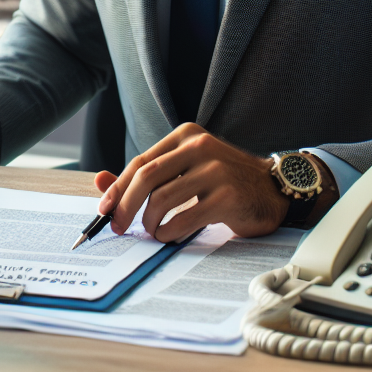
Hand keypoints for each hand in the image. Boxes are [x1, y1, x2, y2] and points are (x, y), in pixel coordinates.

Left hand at [93, 124, 333, 240]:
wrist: (272, 190)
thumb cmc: (223, 181)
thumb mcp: (184, 170)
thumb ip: (146, 176)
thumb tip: (99, 181)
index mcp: (186, 136)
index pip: (141, 161)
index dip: (118, 187)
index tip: (105, 210)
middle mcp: (200, 147)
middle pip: (147, 178)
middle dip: (125, 206)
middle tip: (118, 227)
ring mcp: (215, 170)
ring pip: (162, 200)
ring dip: (150, 223)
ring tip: (154, 231)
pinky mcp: (228, 196)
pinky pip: (184, 219)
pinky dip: (170, 232)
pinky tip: (171, 235)